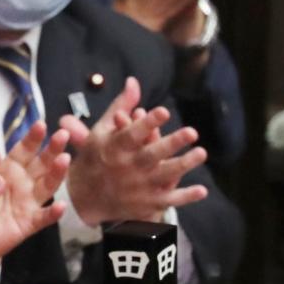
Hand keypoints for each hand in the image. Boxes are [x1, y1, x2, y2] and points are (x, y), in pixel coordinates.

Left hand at [0, 123, 69, 283]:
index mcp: (9, 170)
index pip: (23, 150)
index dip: (32, 138)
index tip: (40, 123)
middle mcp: (22, 184)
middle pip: (40, 164)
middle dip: (51, 149)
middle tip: (61, 134)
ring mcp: (27, 204)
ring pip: (46, 186)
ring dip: (57, 173)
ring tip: (65, 160)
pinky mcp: (27, 224)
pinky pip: (42, 218)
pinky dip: (52, 213)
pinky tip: (60, 206)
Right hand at [60, 77, 207, 224]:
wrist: (82, 196)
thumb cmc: (96, 156)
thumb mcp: (101, 130)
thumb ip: (122, 107)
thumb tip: (134, 81)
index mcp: (114, 147)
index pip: (132, 134)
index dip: (147, 123)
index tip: (163, 111)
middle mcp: (125, 166)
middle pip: (151, 154)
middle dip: (171, 143)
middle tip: (192, 132)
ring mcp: (136, 186)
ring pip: (163, 175)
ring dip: (183, 165)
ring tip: (201, 153)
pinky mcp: (144, 203)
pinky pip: (167, 200)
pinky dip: (184, 196)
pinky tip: (202, 189)